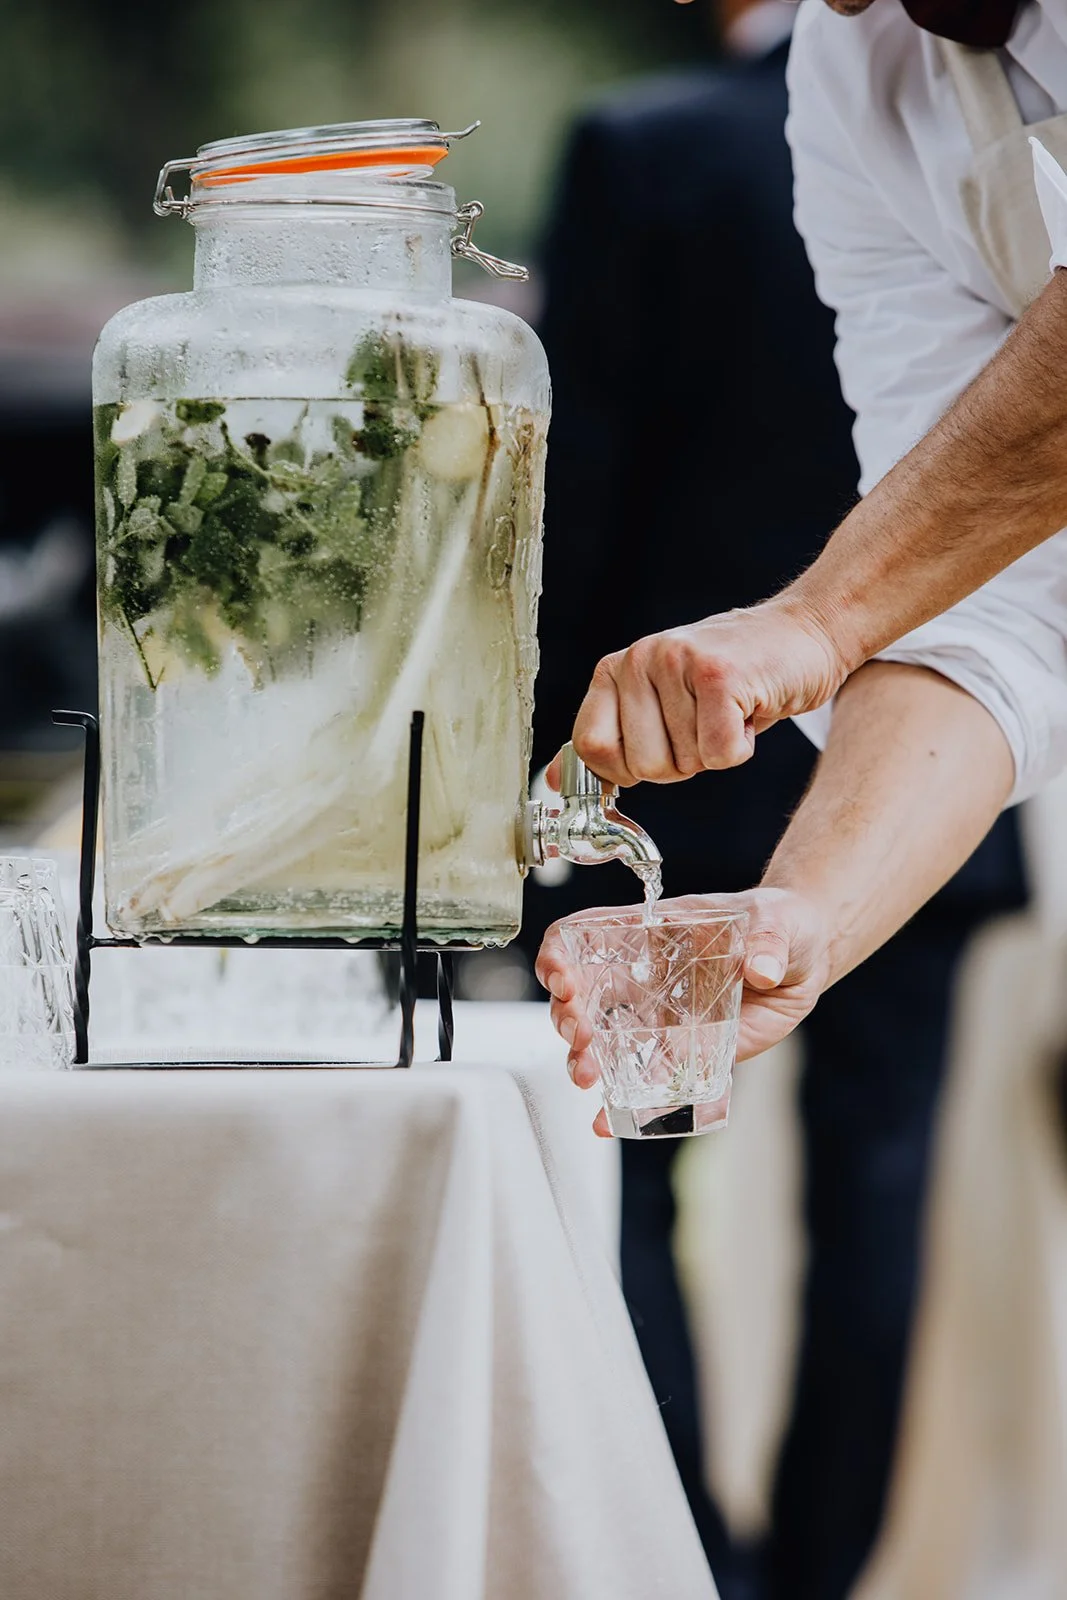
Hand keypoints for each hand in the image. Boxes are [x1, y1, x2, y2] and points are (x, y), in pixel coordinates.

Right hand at [535, 889, 831, 1136]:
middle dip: (567, 1015)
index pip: (584, 936)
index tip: (562, 976)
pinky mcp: (682, 1052)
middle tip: (580, 1034)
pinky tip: (605, 1120)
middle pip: (581, 994)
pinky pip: (645, 1079)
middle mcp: (642, 976)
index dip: (561, 953)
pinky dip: (621, 1103)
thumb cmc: (779, 923)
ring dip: (583, 1058)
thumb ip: (768, 941)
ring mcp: (657, 1017)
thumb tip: (762, 968)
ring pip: (602, 1041)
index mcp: (651, 933)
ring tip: (586, 1075)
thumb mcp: (777, 921)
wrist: (801, 958)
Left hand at [547, 597, 847, 789]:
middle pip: (641, 766)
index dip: (627, 769)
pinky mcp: (719, 674)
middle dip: (682, 762)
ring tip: (729, 709)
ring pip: (685, 763)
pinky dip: (742, 747)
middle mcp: (639, 658)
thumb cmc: (730, 680)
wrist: (804, 633)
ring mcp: (677, 661)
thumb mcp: (659, 704)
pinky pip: (720, 754)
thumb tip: (553, 785)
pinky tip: (749, 710)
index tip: (660, 750)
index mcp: (615, 669)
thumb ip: (610, 740)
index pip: (590, 749)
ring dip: (716, 751)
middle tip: (706, 723)